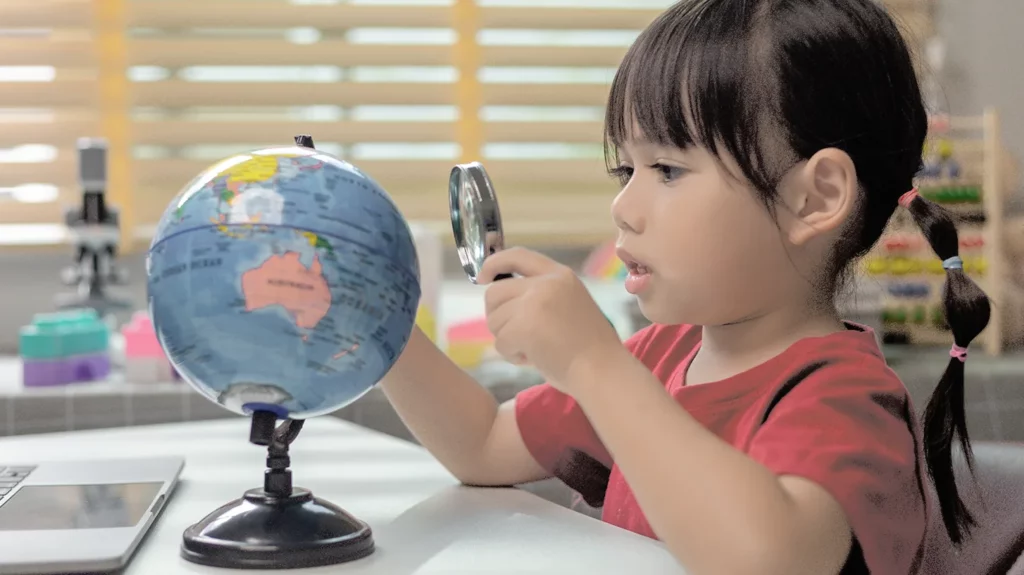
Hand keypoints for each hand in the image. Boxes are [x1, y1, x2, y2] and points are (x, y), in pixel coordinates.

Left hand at [477, 247, 626, 394]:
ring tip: (535, 349)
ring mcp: (535, 303)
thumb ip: (540, 294)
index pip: (517, 255)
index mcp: (560, 274)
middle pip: (495, 292)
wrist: (603, 371)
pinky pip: (500, 342)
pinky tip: (535, 359)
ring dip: (508, 340)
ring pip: (494, 320)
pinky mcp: (524, 327)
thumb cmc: (587, 347)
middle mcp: (546, 283)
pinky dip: (512, 356)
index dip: (493, 264)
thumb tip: (498, 297)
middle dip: (497, 317)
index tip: (482, 277)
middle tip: (516, 335)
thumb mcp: (569, 304)